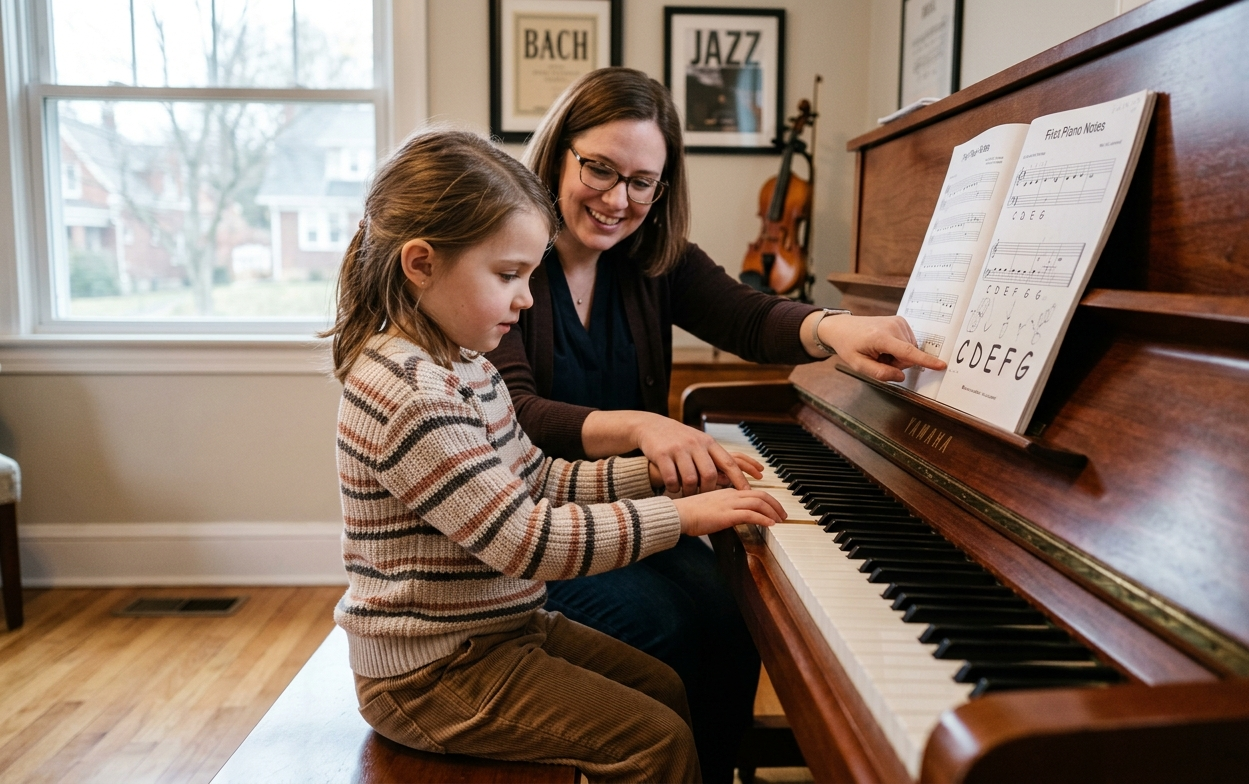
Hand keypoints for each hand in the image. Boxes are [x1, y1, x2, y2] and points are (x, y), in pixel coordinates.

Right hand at [635, 414, 752, 494]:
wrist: (651, 426)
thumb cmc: (679, 438)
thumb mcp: (699, 442)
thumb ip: (712, 457)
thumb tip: (729, 478)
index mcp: (708, 442)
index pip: (729, 462)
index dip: (740, 478)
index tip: (747, 491)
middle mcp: (695, 444)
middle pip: (709, 474)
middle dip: (708, 490)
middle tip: (705, 498)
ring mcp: (678, 449)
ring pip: (690, 479)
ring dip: (689, 491)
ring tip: (687, 494)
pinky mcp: (662, 454)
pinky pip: (671, 478)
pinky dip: (674, 487)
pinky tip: (673, 488)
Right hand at [672, 488, 783, 535]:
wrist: (678, 514)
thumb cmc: (690, 514)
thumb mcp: (711, 508)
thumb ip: (724, 509)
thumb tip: (734, 518)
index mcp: (727, 492)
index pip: (753, 492)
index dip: (767, 500)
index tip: (774, 510)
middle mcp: (730, 495)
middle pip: (760, 494)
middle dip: (775, 505)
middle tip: (783, 515)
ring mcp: (728, 504)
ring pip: (758, 502)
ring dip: (773, 511)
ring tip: (780, 521)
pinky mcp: (726, 514)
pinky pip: (750, 514)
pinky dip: (763, 519)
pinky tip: (770, 525)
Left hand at [819, 314, 946, 381]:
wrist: (842, 327)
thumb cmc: (849, 345)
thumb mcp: (858, 365)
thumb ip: (880, 373)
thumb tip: (901, 375)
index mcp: (881, 337)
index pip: (907, 352)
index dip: (926, 361)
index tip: (941, 365)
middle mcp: (893, 326)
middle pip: (908, 356)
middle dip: (896, 363)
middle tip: (879, 359)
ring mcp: (898, 322)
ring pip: (910, 350)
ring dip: (897, 356)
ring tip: (880, 351)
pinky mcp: (901, 321)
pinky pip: (908, 343)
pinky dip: (898, 348)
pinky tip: (885, 345)